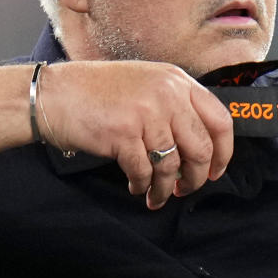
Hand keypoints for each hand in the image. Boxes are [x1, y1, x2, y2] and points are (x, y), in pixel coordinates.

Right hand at [36, 61, 233, 208]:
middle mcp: (167, 94)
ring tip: (156, 196)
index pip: (220, 120)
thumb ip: (174, 105)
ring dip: (165, 188)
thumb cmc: (96, 92)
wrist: (54, 94)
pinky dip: (142, 185)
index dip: (223, 152)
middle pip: (201, 148)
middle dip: (195, 177)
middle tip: (186, 188)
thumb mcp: (146, 84)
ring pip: (172, 165)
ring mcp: (146, 113)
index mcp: (177, 81)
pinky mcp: (124, 134)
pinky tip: (136, 186)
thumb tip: (198, 145)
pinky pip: (144, 171)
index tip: (215, 170)